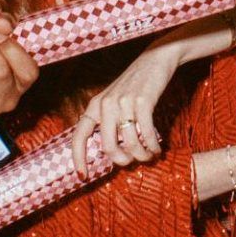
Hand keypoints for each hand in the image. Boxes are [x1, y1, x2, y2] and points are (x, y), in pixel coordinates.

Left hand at [73, 44, 175, 172]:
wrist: (155, 59)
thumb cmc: (135, 85)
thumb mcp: (114, 100)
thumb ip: (108, 122)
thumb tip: (112, 153)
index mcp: (95, 106)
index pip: (79, 136)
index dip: (78, 158)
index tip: (83, 176)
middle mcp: (106, 104)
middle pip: (108, 147)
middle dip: (122, 161)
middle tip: (133, 162)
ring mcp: (124, 102)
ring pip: (130, 143)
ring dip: (142, 155)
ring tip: (149, 155)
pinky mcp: (143, 101)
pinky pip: (146, 133)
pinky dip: (152, 146)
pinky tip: (157, 148)